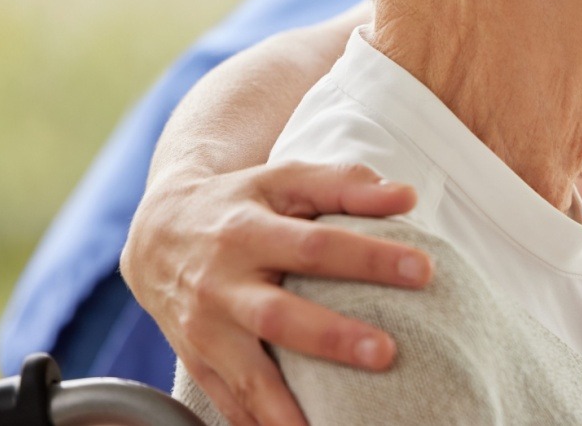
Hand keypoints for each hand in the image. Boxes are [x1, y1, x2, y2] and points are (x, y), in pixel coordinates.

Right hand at [121, 160, 431, 425]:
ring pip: (248, 376)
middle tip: (387, 353)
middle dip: (332, 338)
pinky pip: (231, 404)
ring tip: (339, 425)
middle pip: (278, 317)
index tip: (424, 270)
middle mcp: (221, 285)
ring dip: (291, 408)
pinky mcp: (198, 364)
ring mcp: (205, 331)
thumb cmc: (241, 203)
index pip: (315, 245)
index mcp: (247, 232)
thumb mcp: (285, 180)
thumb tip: (408, 196)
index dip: (369, 258)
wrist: (158, 235)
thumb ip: (346, 185)